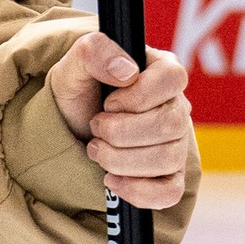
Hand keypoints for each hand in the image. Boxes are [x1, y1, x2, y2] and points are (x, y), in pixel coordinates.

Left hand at [49, 30, 193, 208]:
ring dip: (121, 159)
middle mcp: (176, 107)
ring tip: (96, 150)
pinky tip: (112, 180)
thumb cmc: (78, 91)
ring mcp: (176, 143)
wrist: (68, 128)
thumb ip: (95, 51)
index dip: (139, 96)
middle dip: (121, 132)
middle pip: (171, 124)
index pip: (173, 79)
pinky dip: (138, 191)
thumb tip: (126, 72)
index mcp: (162, 72)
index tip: (109, 103)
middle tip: (95, 127)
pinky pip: (169, 192)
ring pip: (169, 159)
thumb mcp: (74, 64)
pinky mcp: (167, 176)